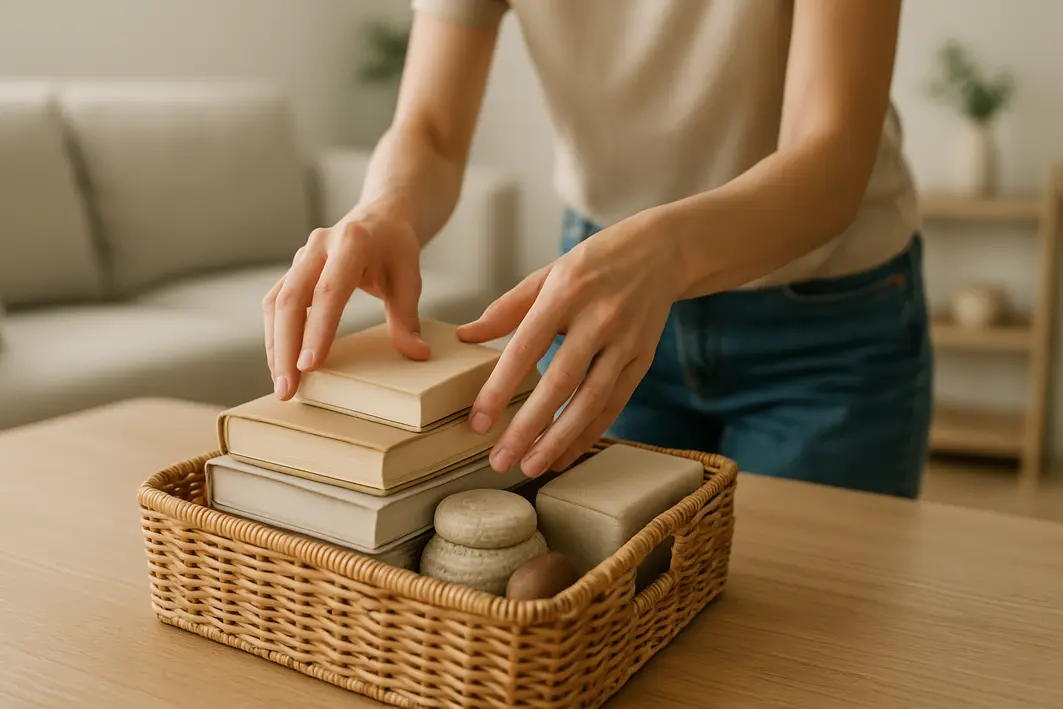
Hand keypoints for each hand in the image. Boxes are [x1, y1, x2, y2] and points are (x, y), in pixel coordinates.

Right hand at [263, 200, 429, 399]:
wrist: (379, 216)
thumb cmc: (396, 249)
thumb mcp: (409, 278)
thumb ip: (407, 317)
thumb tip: (417, 354)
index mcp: (351, 243)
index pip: (329, 291)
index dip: (318, 329)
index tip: (310, 366)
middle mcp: (318, 246)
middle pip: (291, 299)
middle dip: (285, 348)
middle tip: (287, 389)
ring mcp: (301, 257)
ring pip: (276, 304)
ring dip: (275, 347)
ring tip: (282, 386)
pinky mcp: (292, 270)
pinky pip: (275, 304)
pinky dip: (275, 335)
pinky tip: (280, 364)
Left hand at [457, 210, 684, 476]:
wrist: (662, 251)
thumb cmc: (595, 262)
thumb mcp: (549, 273)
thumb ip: (507, 308)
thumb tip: (466, 336)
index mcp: (566, 292)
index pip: (526, 348)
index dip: (500, 388)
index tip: (478, 422)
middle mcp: (598, 318)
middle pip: (560, 382)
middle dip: (528, 427)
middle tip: (500, 459)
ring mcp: (625, 341)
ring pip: (591, 400)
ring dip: (560, 439)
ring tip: (531, 466)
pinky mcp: (643, 359)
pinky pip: (614, 403)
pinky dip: (589, 432)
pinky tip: (565, 454)